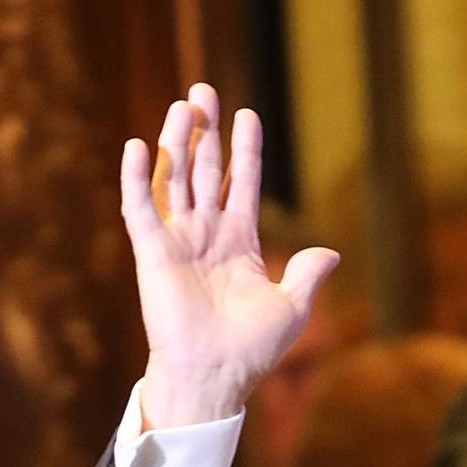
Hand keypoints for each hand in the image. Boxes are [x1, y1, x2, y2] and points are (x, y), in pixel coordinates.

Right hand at [123, 83, 338, 428]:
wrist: (216, 375)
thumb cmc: (252, 350)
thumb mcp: (292, 308)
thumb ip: (306, 274)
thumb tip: (329, 253)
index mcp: (238, 243)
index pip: (240, 183)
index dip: (244, 150)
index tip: (248, 115)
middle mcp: (206, 235)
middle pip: (204, 170)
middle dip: (205, 132)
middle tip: (203, 91)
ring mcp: (178, 241)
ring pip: (175, 179)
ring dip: (176, 142)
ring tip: (182, 105)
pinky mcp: (152, 253)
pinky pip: (141, 208)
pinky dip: (136, 177)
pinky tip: (138, 146)